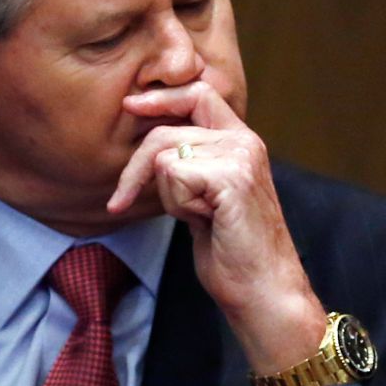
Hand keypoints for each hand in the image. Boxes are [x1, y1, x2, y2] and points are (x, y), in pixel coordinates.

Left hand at [107, 81, 326, 385]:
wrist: (263, 291)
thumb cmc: (232, 253)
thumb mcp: (204, 200)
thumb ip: (188, 168)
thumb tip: (150, 151)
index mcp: (241, 142)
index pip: (198, 94)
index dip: (161, 98)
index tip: (131, 106)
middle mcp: (245, 142)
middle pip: (169, 126)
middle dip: (137, 163)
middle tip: (122, 197)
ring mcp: (241, 157)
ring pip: (167, 154)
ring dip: (167, 195)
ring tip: (196, 218)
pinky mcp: (232, 178)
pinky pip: (174, 174)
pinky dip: (177, 204)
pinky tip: (203, 222)